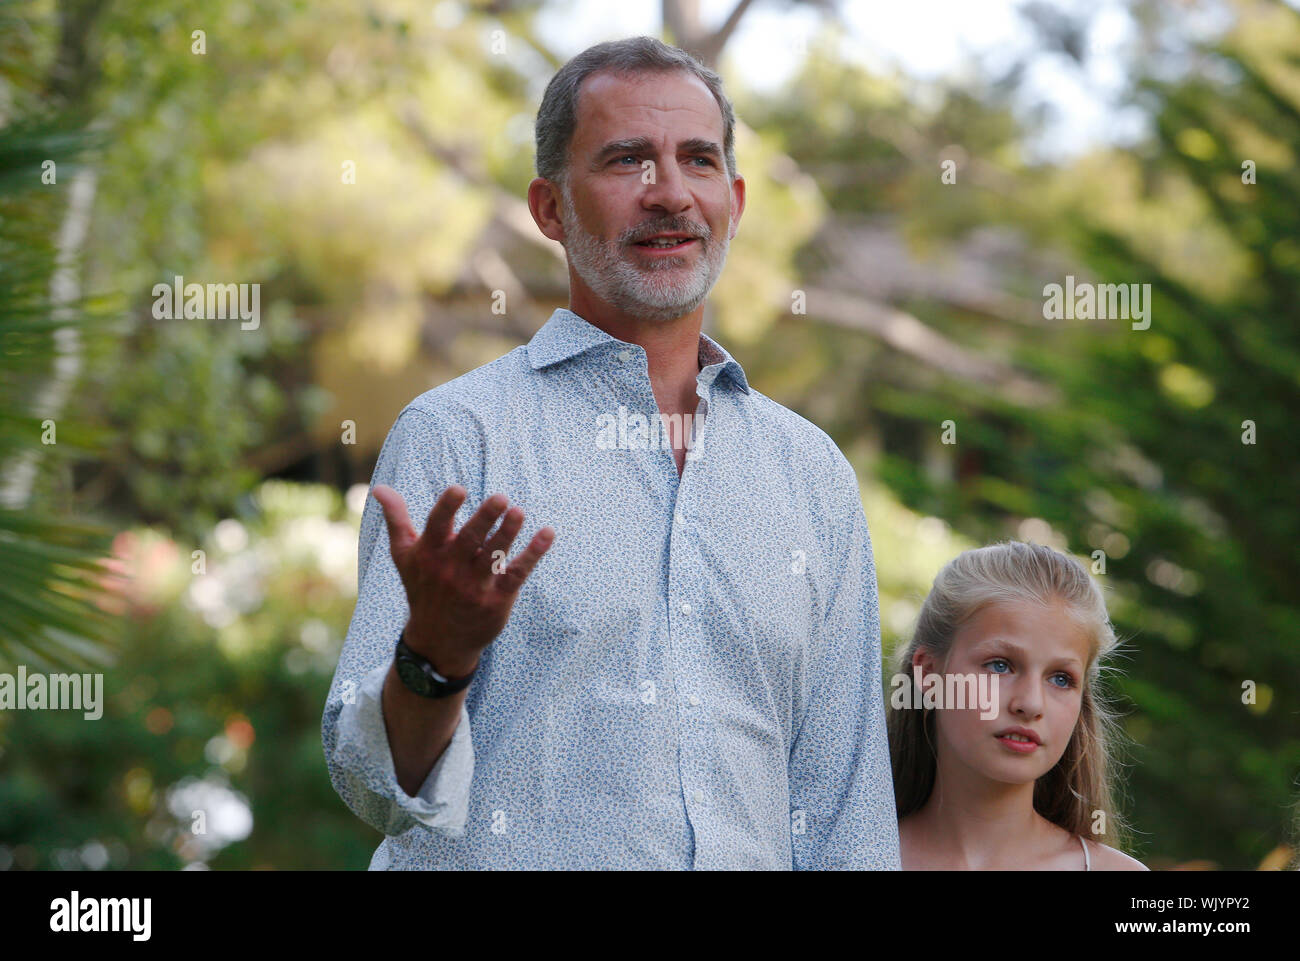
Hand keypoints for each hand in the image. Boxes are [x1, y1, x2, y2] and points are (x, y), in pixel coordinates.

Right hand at [371, 484, 554, 675]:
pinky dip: (533, 554)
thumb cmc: (422, 588)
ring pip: (494, 556)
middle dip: (486, 519)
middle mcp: (451, 570)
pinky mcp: (497, 599)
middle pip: (471, 540)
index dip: (447, 508)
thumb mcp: (404, 556)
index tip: (459, 489)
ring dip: (508, 534)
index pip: (437, 527)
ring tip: (519, 512)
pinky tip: (547, 534)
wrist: (438, 642)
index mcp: (429, 554)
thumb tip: (379, 488)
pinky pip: (517, 574)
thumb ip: (396, 519)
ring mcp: (475, 586)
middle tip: (501, 498)